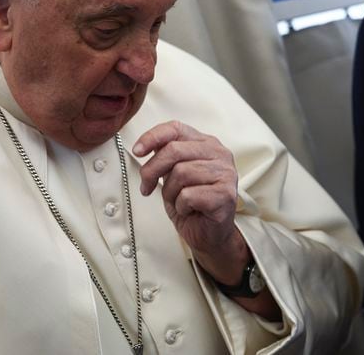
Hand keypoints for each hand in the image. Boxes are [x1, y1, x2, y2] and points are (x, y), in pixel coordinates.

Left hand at [134, 121, 248, 281]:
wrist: (209, 234)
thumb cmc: (190, 203)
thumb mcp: (173, 174)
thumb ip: (165, 157)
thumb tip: (143, 147)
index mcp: (207, 143)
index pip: (176, 128)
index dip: (152, 136)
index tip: (137, 152)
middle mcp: (220, 154)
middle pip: (174, 150)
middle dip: (152, 170)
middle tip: (146, 186)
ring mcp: (226, 173)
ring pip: (181, 173)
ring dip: (170, 192)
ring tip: (178, 201)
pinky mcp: (225, 195)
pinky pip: (189, 195)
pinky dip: (181, 206)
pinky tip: (189, 210)